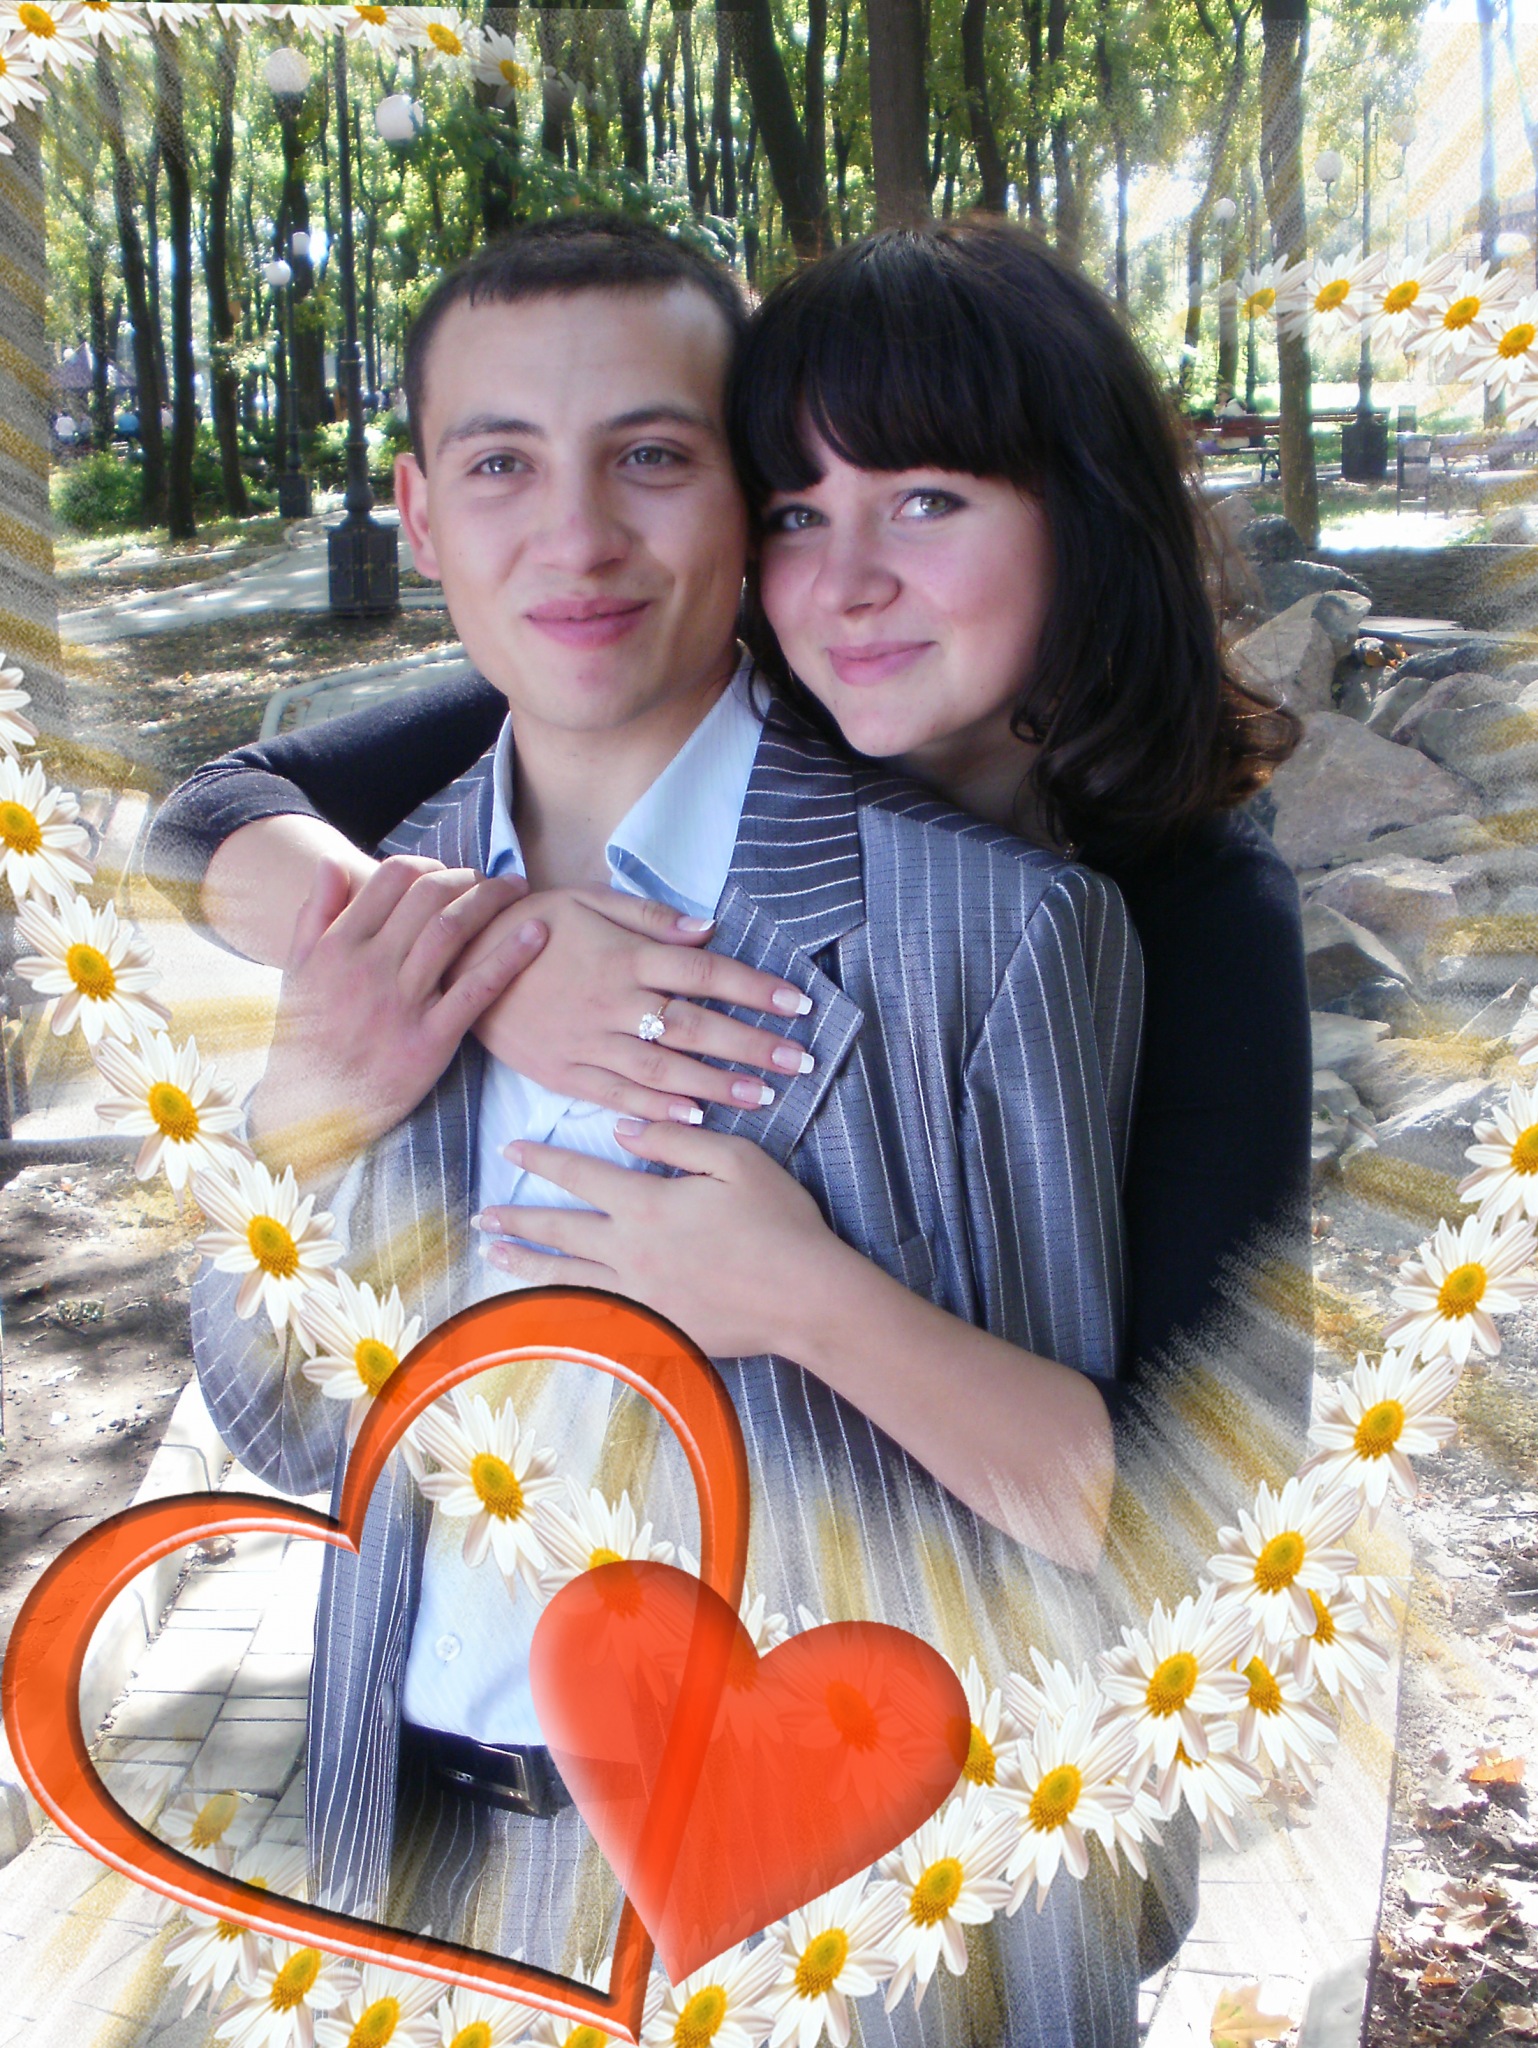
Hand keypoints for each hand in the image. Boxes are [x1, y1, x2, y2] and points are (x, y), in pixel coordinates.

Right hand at [248, 854, 547, 1184]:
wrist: (312, 1108)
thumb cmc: (308, 1038)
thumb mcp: (296, 971)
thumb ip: (313, 914)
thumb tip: (332, 862)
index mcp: (338, 945)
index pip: (392, 879)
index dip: (429, 866)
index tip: (450, 874)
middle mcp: (369, 966)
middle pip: (428, 897)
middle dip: (468, 878)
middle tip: (492, 879)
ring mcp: (401, 1003)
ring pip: (452, 931)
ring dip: (491, 901)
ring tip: (517, 891)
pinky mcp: (431, 1039)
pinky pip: (475, 989)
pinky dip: (509, 957)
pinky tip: (536, 934)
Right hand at [447, 887, 817, 1123]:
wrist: (459, 961)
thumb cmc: (534, 923)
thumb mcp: (588, 900)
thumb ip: (649, 915)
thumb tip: (708, 929)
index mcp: (624, 956)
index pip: (703, 973)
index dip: (754, 988)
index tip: (797, 1004)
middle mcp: (612, 1001)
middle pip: (693, 1025)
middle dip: (750, 1044)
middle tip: (799, 1060)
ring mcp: (587, 1041)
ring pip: (661, 1067)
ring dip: (715, 1084)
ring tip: (763, 1095)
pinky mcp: (564, 1072)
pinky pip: (617, 1094)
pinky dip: (657, 1107)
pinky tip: (695, 1116)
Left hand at [473, 1121, 837, 1357]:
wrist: (806, 1296)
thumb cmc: (780, 1221)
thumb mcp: (736, 1159)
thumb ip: (675, 1139)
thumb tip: (625, 1130)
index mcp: (647, 1203)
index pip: (579, 1175)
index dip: (541, 1160)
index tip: (510, 1150)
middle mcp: (630, 1250)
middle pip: (559, 1230)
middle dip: (517, 1218)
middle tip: (483, 1215)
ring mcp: (639, 1294)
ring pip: (566, 1278)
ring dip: (526, 1264)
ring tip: (494, 1257)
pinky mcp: (654, 1328)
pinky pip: (594, 1318)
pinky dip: (562, 1311)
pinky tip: (546, 1307)